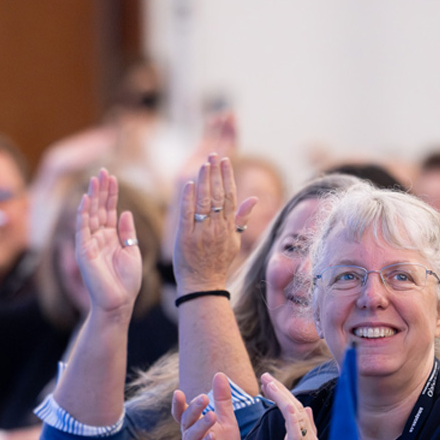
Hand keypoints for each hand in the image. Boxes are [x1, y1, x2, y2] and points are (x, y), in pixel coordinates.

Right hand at [76, 170, 141, 316]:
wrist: (119, 302)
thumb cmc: (127, 281)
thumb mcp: (132, 251)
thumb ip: (127, 232)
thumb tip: (125, 211)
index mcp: (111, 237)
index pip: (110, 210)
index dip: (111, 194)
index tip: (112, 177)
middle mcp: (98, 237)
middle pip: (99, 208)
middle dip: (101, 190)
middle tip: (103, 171)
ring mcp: (89, 243)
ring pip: (90, 214)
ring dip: (93, 196)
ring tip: (96, 178)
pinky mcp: (83, 251)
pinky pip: (82, 229)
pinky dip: (83, 214)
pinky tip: (86, 200)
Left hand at [172, 154, 257, 292]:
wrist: (203, 284)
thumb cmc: (218, 261)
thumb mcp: (234, 240)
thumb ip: (242, 217)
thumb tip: (254, 198)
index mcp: (229, 227)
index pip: (230, 196)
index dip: (227, 176)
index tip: (225, 160)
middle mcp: (216, 227)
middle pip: (217, 195)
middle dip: (215, 173)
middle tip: (213, 155)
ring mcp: (201, 232)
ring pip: (204, 202)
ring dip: (204, 181)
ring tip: (203, 164)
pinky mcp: (185, 237)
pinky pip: (187, 215)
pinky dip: (188, 199)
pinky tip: (189, 185)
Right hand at [172, 373, 243, 439]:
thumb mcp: (227, 422)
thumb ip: (222, 401)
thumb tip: (218, 374)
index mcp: (195, 430)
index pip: (182, 415)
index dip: (179, 405)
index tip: (177, 392)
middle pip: (186, 424)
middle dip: (193, 410)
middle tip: (203, 398)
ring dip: (200, 427)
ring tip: (211, 416)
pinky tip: (211, 437)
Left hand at [261, 374, 321, 439]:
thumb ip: (301, 433)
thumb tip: (305, 410)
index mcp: (308, 439)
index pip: (297, 410)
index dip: (284, 395)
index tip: (270, 384)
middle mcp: (309, 438)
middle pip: (296, 406)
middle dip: (280, 390)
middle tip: (265, 376)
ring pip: (295, 412)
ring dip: (281, 395)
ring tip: (267, 382)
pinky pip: (295, 426)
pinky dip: (289, 412)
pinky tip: (282, 401)